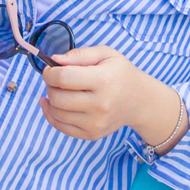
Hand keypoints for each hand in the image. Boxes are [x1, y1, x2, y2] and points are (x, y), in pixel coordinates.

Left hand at [41, 45, 185, 149]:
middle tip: (55, 79)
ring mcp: (95, 123)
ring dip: (51, 100)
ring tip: (58, 90)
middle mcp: (100, 104)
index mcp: (103, 80)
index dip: (50, 72)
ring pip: (57, 113)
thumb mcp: (106, 54)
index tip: (50, 69)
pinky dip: (51, 115)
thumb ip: (80, 54)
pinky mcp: (92, 134)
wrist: (139, 101)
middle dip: (50, 86)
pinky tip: (52, 105)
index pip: (64, 78)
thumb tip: (55, 61)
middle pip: (58, 97)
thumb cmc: (120, 74)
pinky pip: (61, 127)